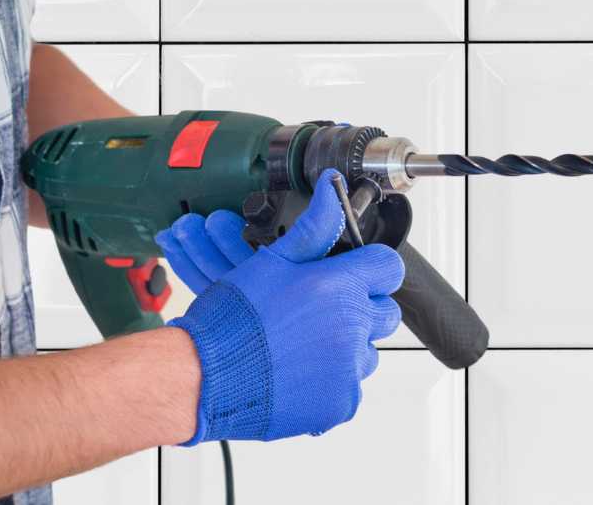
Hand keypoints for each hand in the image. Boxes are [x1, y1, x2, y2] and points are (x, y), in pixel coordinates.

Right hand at [161, 170, 405, 443]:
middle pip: (384, 311)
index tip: (352, 273)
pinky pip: (350, 386)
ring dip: (346, 344)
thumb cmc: (233, 320)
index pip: (387, 267)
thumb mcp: (272, 261)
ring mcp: (348, 369)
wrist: (205, 376)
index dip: (369, 267)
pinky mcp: (339, 403)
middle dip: (361, 306)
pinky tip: (300, 369)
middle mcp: (351, 327)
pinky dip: (331, 380)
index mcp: (339, 287)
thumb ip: (313, 226)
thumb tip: (331, 188)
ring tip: (305, 341)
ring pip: (367, 350)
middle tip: (325, 309)